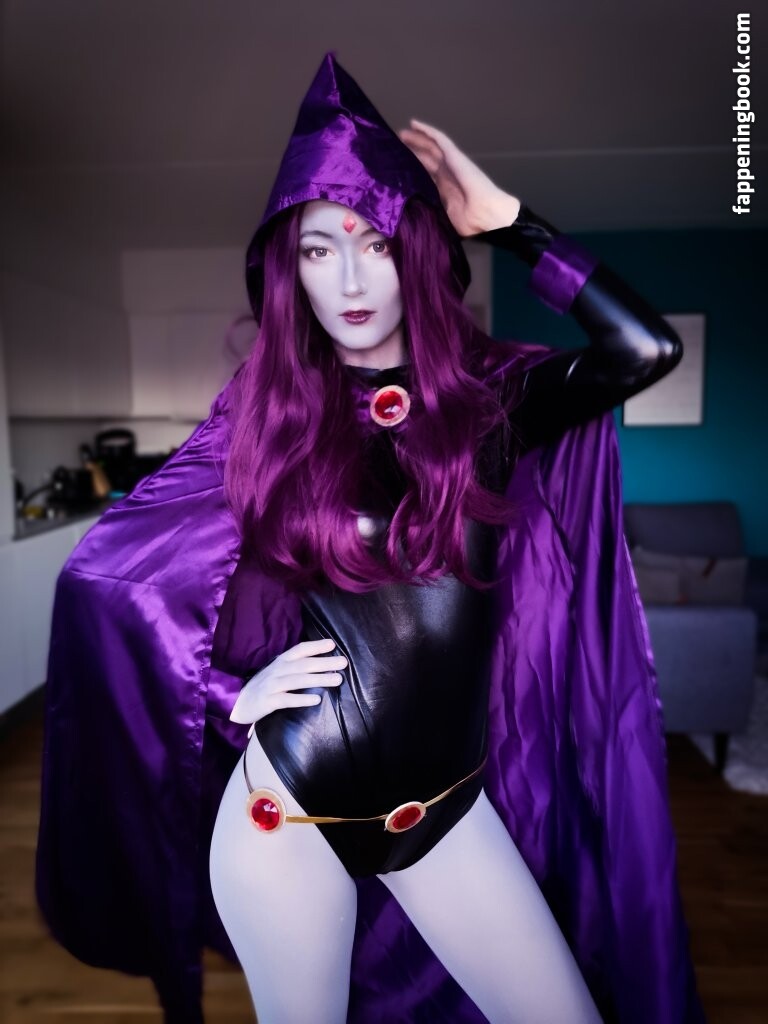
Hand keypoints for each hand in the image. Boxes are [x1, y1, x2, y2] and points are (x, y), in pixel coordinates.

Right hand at [229, 638, 346, 726]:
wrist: (237, 703)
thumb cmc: (264, 687)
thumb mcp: (277, 672)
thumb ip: (294, 666)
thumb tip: (320, 663)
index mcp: (280, 662)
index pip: (300, 650)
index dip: (316, 646)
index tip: (333, 644)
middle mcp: (277, 670)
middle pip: (303, 664)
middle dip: (324, 663)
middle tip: (344, 662)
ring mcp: (271, 685)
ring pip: (298, 680)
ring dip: (319, 678)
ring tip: (337, 679)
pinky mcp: (267, 701)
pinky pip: (287, 699)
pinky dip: (301, 698)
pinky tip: (316, 699)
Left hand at [398, 119, 520, 236]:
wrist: (484, 214)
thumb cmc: (469, 221)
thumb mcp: (443, 215)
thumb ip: (431, 208)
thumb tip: (414, 213)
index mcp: (445, 188)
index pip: (426, 173)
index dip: (414, 168)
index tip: (399, 166)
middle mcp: (447, 173)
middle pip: (427, 158)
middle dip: (413, 151)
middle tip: (396, 146)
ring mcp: (451, 163)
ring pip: (431, 146)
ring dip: (417, 139)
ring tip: (401, 133)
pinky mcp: (454, 155)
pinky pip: (439, 139)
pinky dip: (427, 131)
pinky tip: (414, 125)